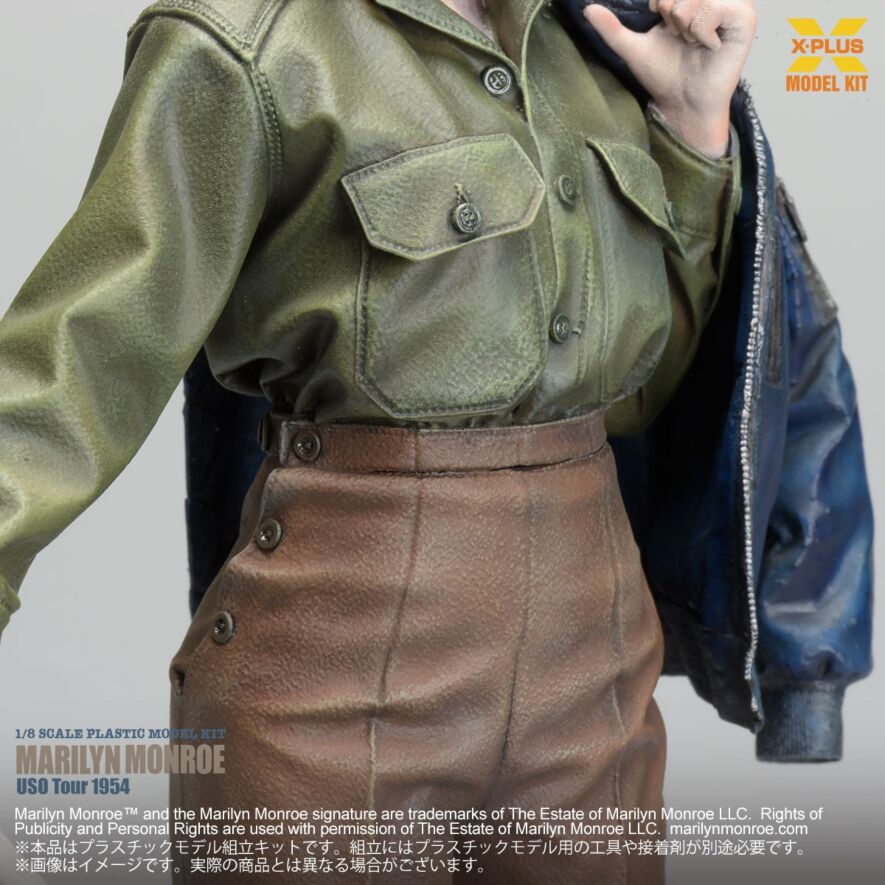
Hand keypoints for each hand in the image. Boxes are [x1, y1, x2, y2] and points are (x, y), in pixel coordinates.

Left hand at [584, 0, 756, 157]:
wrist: (683, 102)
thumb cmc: (664, 74)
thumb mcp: (632, 48)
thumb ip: (612, 29)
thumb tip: (587, 9)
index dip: (660, 4)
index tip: (666, 26)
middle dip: (672, 16)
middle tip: (681, 38)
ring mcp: (732, 3)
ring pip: (694, 0)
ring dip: (686, 27)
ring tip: (694, 42)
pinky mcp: (745, 18)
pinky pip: (712, 11)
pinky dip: (702, 33)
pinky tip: (709, 47)